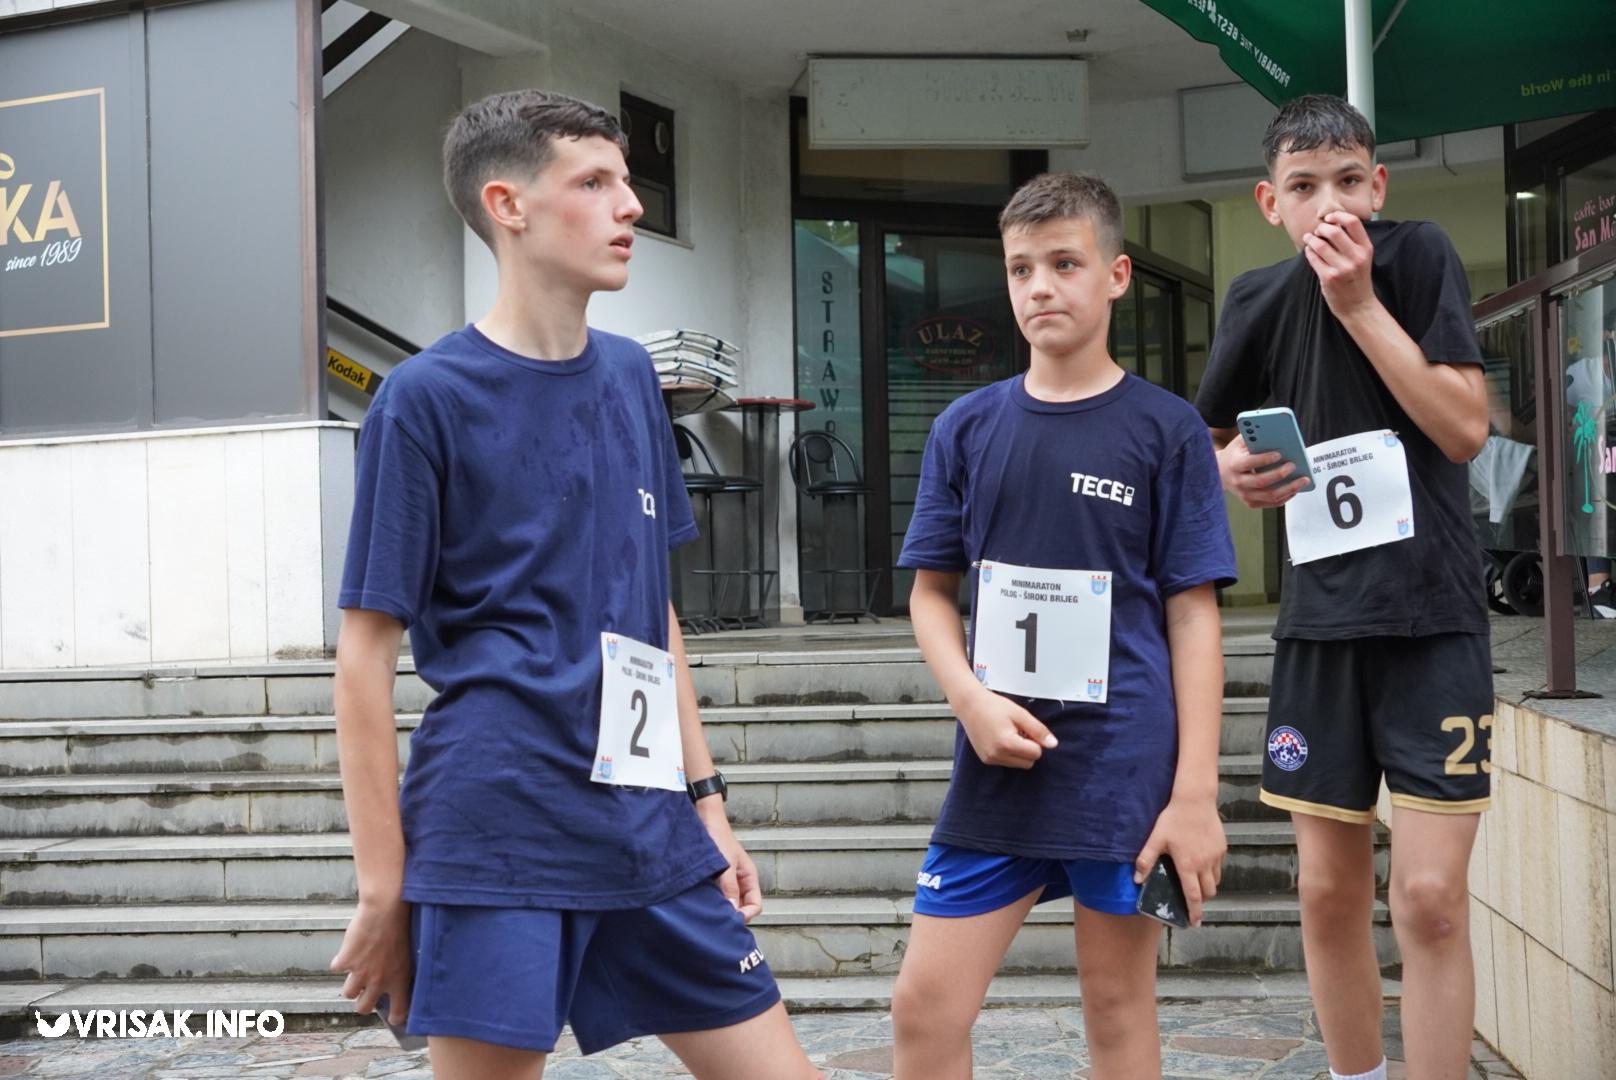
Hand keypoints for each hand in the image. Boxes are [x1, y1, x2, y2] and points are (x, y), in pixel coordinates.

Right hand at [330, 895, 411, 1022]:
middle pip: (363, 1008)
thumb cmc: (402, 925)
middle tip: (366, 992)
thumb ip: (400, 968)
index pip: (399, 1010)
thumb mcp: (409, 951)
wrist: (385, 909)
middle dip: (363, 1002)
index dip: (396, 1016)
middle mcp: (379, 981)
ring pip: (348, 993)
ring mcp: (360, 973)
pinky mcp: (345, 962)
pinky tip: (349, 949)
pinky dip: (340, 960)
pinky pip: (337, 967)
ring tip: (357, 970)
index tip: (395, 1017)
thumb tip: (395, 975)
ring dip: (351, 983)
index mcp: (399, 979)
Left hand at [698, 798, 763, 921]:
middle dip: (733, 913)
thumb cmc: (718, 837)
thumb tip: (733, 910)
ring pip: (729, 902)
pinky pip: (717, 895)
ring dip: (721, 907)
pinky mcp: (714, 878)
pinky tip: (702, 900)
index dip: (746, 914)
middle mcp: (740, 880)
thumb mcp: (726, 865)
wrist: (704, 819)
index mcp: (749, 877)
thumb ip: (730, 888)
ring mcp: (727, 880)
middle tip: (718, 917)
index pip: (756, 905)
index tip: (731, 918)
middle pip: (743, 906)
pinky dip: (712, 900)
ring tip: (709, 909)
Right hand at [954, 686, 1056, 768]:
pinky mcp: (985, 760)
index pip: (1036, 753)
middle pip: (1029, 763)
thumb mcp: (1020, 714)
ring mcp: (990, 759)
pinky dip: (1008, 754)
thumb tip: (1053, 745)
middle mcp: (997, 755)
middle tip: (1019, 732)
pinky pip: (1006, 763)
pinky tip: (1000, 739)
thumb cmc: (994, 706)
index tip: (1025, 728)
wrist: (969, 705)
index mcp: (1007, 744)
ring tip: (1009, 735)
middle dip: (1028, 749)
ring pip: (1018, 765)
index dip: (1035, 740)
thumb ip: (1038, 730)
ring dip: (1019, 753)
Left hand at [1134, 794, 1225, 927]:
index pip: (1193, 896)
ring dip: (1208, 886)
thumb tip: (1137, 879)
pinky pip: (1219, 867)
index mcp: (1188, 865)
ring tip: (1196, 883)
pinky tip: (1202, 864)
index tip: (1195, 923)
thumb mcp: (1156, 839)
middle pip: (1209, 892)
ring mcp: (1216, 856)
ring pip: (1216, 880)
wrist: (1195, 800)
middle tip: (1193, 901)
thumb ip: (1146, 860)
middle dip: (1202, 900)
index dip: (1194, 911)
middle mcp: (1205, 864)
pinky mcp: (1222, 847)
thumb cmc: (1173, 819)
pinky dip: (1212, 872)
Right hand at [1216, 436, 1308, 508]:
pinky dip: (1286, 497)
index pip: (1249, 463)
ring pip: (1269, 495)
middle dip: (1279, 474)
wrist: (1220, 473)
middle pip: (1261, 482)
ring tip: (1303, 480)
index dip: (1264, 459)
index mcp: (1234, 465)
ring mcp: (1244, 495)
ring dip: (1289, 488)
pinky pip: (1271, 503)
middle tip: (1293, 466)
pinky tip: (1295, 489)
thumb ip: (1254, 436)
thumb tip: (1274, 431)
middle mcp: (1238, 482)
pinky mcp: (1251, 503)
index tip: (1279, 454)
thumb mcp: (1240, 442)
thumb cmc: (1235, 455)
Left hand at [1303, 211, 1375, 318]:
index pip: (1353, 222)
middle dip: (1321, 228)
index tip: (1329, 218)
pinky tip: (1309, 251)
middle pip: (1334, 231)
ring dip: (1311, 239)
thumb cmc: (1357, 279)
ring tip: (1309, 239)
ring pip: (1320, 245)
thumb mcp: (1363, 257)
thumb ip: (1352, 241)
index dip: (1338, 216)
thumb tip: (1332, 222)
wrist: (1358, 305)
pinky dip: (1308, 251)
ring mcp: (1342, 268)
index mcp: (1366, 248)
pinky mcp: (1329, 278)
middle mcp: (1356, 257)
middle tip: (1317, 231)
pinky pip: (1313, 258)